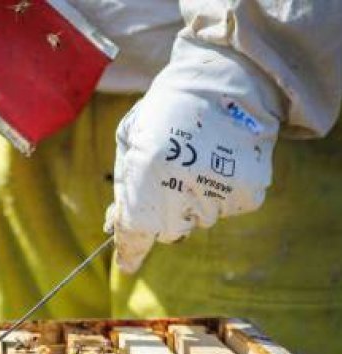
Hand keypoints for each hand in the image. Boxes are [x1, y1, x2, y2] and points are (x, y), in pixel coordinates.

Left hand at [105, 37, 281, 272]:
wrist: (229, 81)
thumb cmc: (167, 110)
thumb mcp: (131, 140)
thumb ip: (122, 188)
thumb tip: (113, 227)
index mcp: (147, 174)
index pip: (136, 231)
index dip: (129, 251)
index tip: (126, 263)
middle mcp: (182, 190)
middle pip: (167, 231)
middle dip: (162, 213)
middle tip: (170, 177)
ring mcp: (218, 194)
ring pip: (197, 221)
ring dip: (193, 201)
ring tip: (198, 160)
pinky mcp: (248, 194)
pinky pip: (226, 209)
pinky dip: (221, 192)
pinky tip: (221, 161)